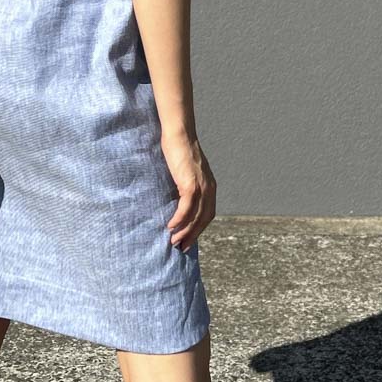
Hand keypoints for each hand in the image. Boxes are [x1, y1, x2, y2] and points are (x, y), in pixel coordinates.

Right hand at [161, 132, 215, 250]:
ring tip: (173, 240)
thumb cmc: (179, 149)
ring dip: (185, 231)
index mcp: (210, 186)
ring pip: (196, 216)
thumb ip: (187, 184)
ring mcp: (201, 187)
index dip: (199, 229)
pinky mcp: (190, 184)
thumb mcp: (186, 171)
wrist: (179, 134)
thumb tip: (177, 198)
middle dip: (193, 235)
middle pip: (204, 219)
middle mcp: (209, 188)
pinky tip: (171, 226)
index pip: (208, 214)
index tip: (188, 239)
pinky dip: (179, 219)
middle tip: (181, 247)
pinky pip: (186, 208)